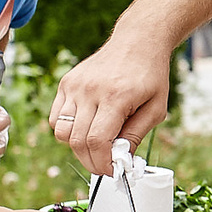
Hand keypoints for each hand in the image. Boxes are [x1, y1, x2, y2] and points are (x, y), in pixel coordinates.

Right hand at [52, 40, 172, 175]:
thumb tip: (121, 161)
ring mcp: (74, 86)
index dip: (102, 163)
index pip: (97, 141)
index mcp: (116, 97)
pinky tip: (86, 128)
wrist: (137, 41)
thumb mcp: (156, 108)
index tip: (112, 171)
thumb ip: (136, 136)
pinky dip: (67, 130)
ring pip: (61, 132)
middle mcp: (90, 90)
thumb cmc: (150, 75)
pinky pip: (55, 118)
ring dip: (77, 147)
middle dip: (91, 161)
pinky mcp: (66, 83)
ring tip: (96, 144)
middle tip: (104, 165)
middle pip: (77, 141)